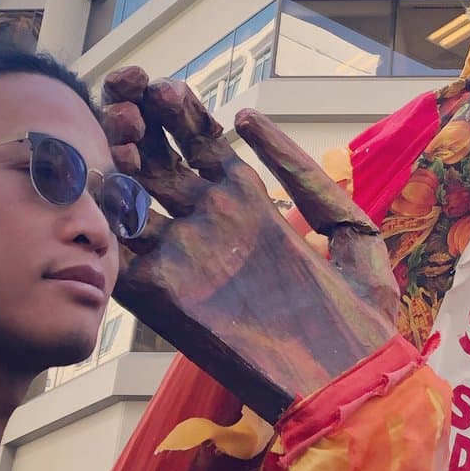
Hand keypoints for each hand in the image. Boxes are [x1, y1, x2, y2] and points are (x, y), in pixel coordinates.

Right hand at [100, 67, 397, 419]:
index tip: (165, 82)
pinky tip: (109, 177)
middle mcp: (210, 227)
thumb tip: (243, 119)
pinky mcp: (163, 297)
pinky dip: (104, 215)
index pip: (198, 146)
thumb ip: (305, 175)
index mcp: (250, 205)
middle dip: (139, 123)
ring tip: (123, 123)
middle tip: (133, 92)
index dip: (178, 112)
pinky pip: (118, 252)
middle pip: (158, 161)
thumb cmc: (365, 318)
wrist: (353, 388)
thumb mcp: (351, 231)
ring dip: (118, 158)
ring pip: (132, 197)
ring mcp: (184, 259)